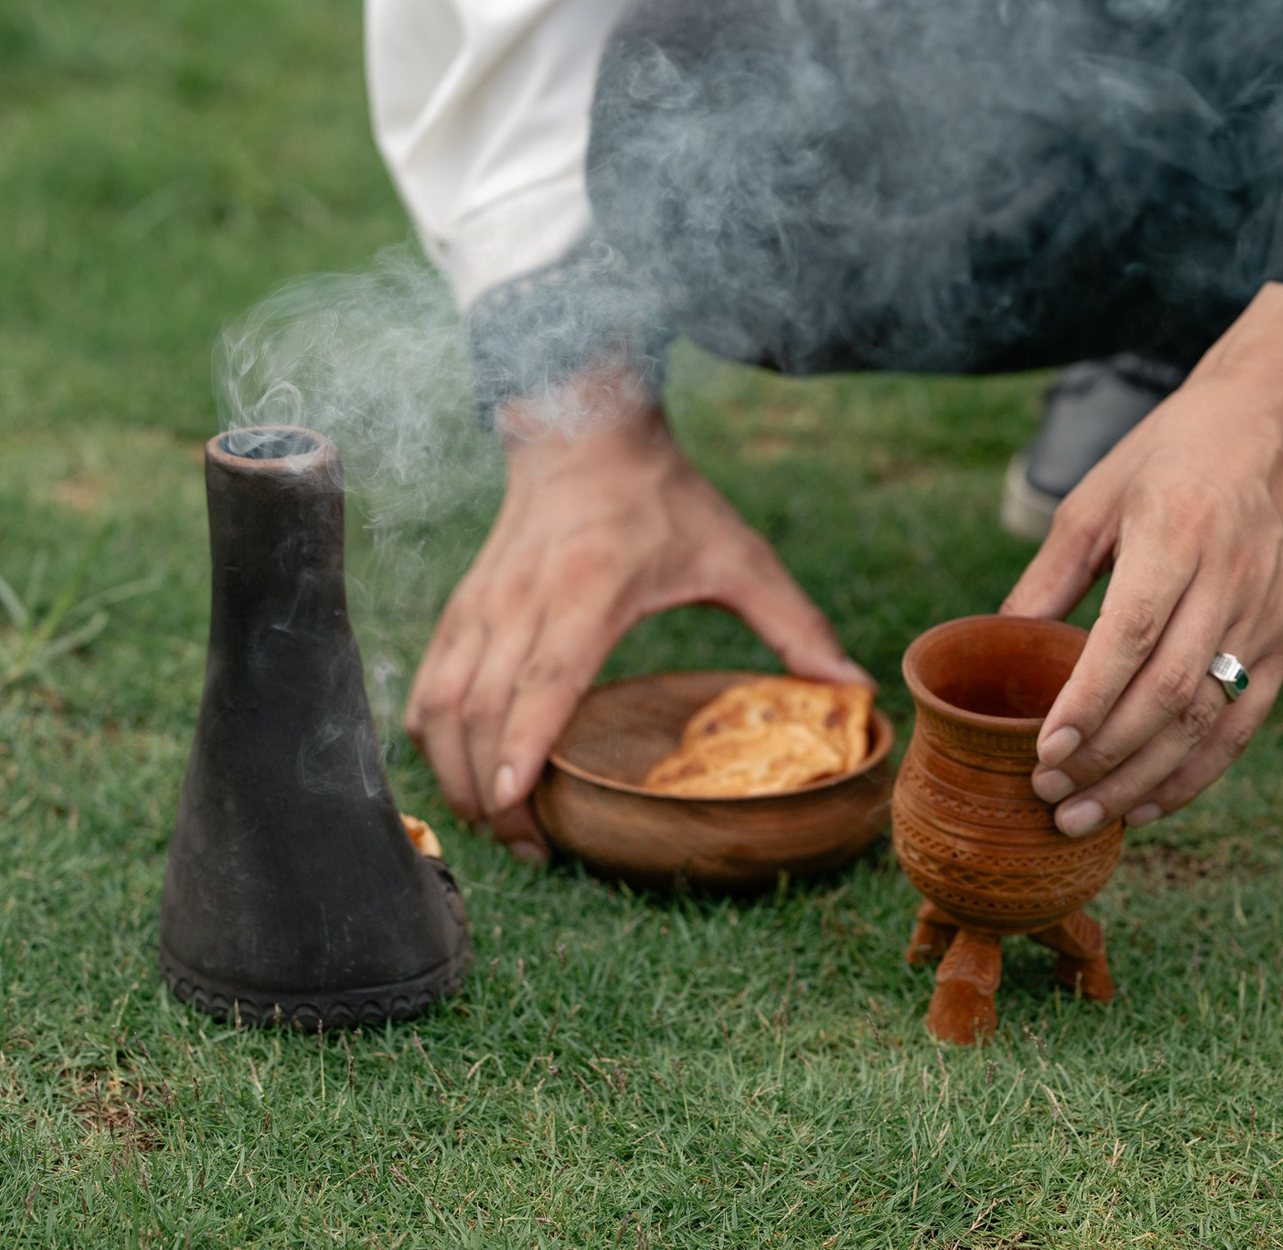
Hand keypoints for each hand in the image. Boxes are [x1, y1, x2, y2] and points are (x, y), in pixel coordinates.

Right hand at [404, 365, 869, 858]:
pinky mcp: (460, 609)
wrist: (585, 434)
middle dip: (488, 789)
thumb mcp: (741, 554)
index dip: (520, 744)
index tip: (512, 802)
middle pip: (479, 709)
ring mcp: (481, 604)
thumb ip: (796, 625)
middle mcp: (522, 600)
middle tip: (526, 848)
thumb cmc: (667, 500)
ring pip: (439, 703)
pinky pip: (427, 685)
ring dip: (453, 772)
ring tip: (493, 824)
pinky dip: (432, 739)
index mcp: (589, 589)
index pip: (543, 678)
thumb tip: (855, 691)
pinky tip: (460, 774)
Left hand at [1000, 284, 1282, 836]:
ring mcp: (1269, 614)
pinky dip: (1196, 773)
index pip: (1132, 634)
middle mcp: (1231, 577)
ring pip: (1208, 719)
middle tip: (1050, 796)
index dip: (1088, 700)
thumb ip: (1050, 573)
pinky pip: (1244, 723)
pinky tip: (1147, 803)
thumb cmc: (1173, 452)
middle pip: (1170, 691)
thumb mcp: (1098, 493)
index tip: (1044, 750)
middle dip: (1107, 757)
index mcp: (1177, 529)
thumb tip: (994, 640)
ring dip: (1144, 778)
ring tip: (1084, 815)